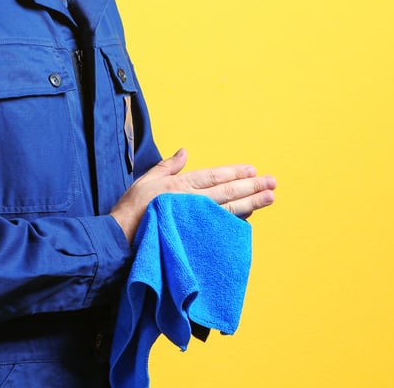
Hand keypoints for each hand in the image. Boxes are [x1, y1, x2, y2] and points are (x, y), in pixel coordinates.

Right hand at [109, 148, 276, 243]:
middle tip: (272, 182)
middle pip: (228, 192)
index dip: (235, 173)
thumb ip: (167, 167)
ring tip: (269, 197)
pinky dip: (237, 222)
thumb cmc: (131, 211)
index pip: (214, 177)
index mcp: (181, 186)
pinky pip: (221, 229)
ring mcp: (195, 221)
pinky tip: (251, 218)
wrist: (121, 241)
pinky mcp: (195, 237)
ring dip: (253, 203)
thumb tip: (184, 152)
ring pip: (230, 210)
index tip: (252, 170)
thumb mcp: (146, 181)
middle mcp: (192, 202)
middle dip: (252, 186)